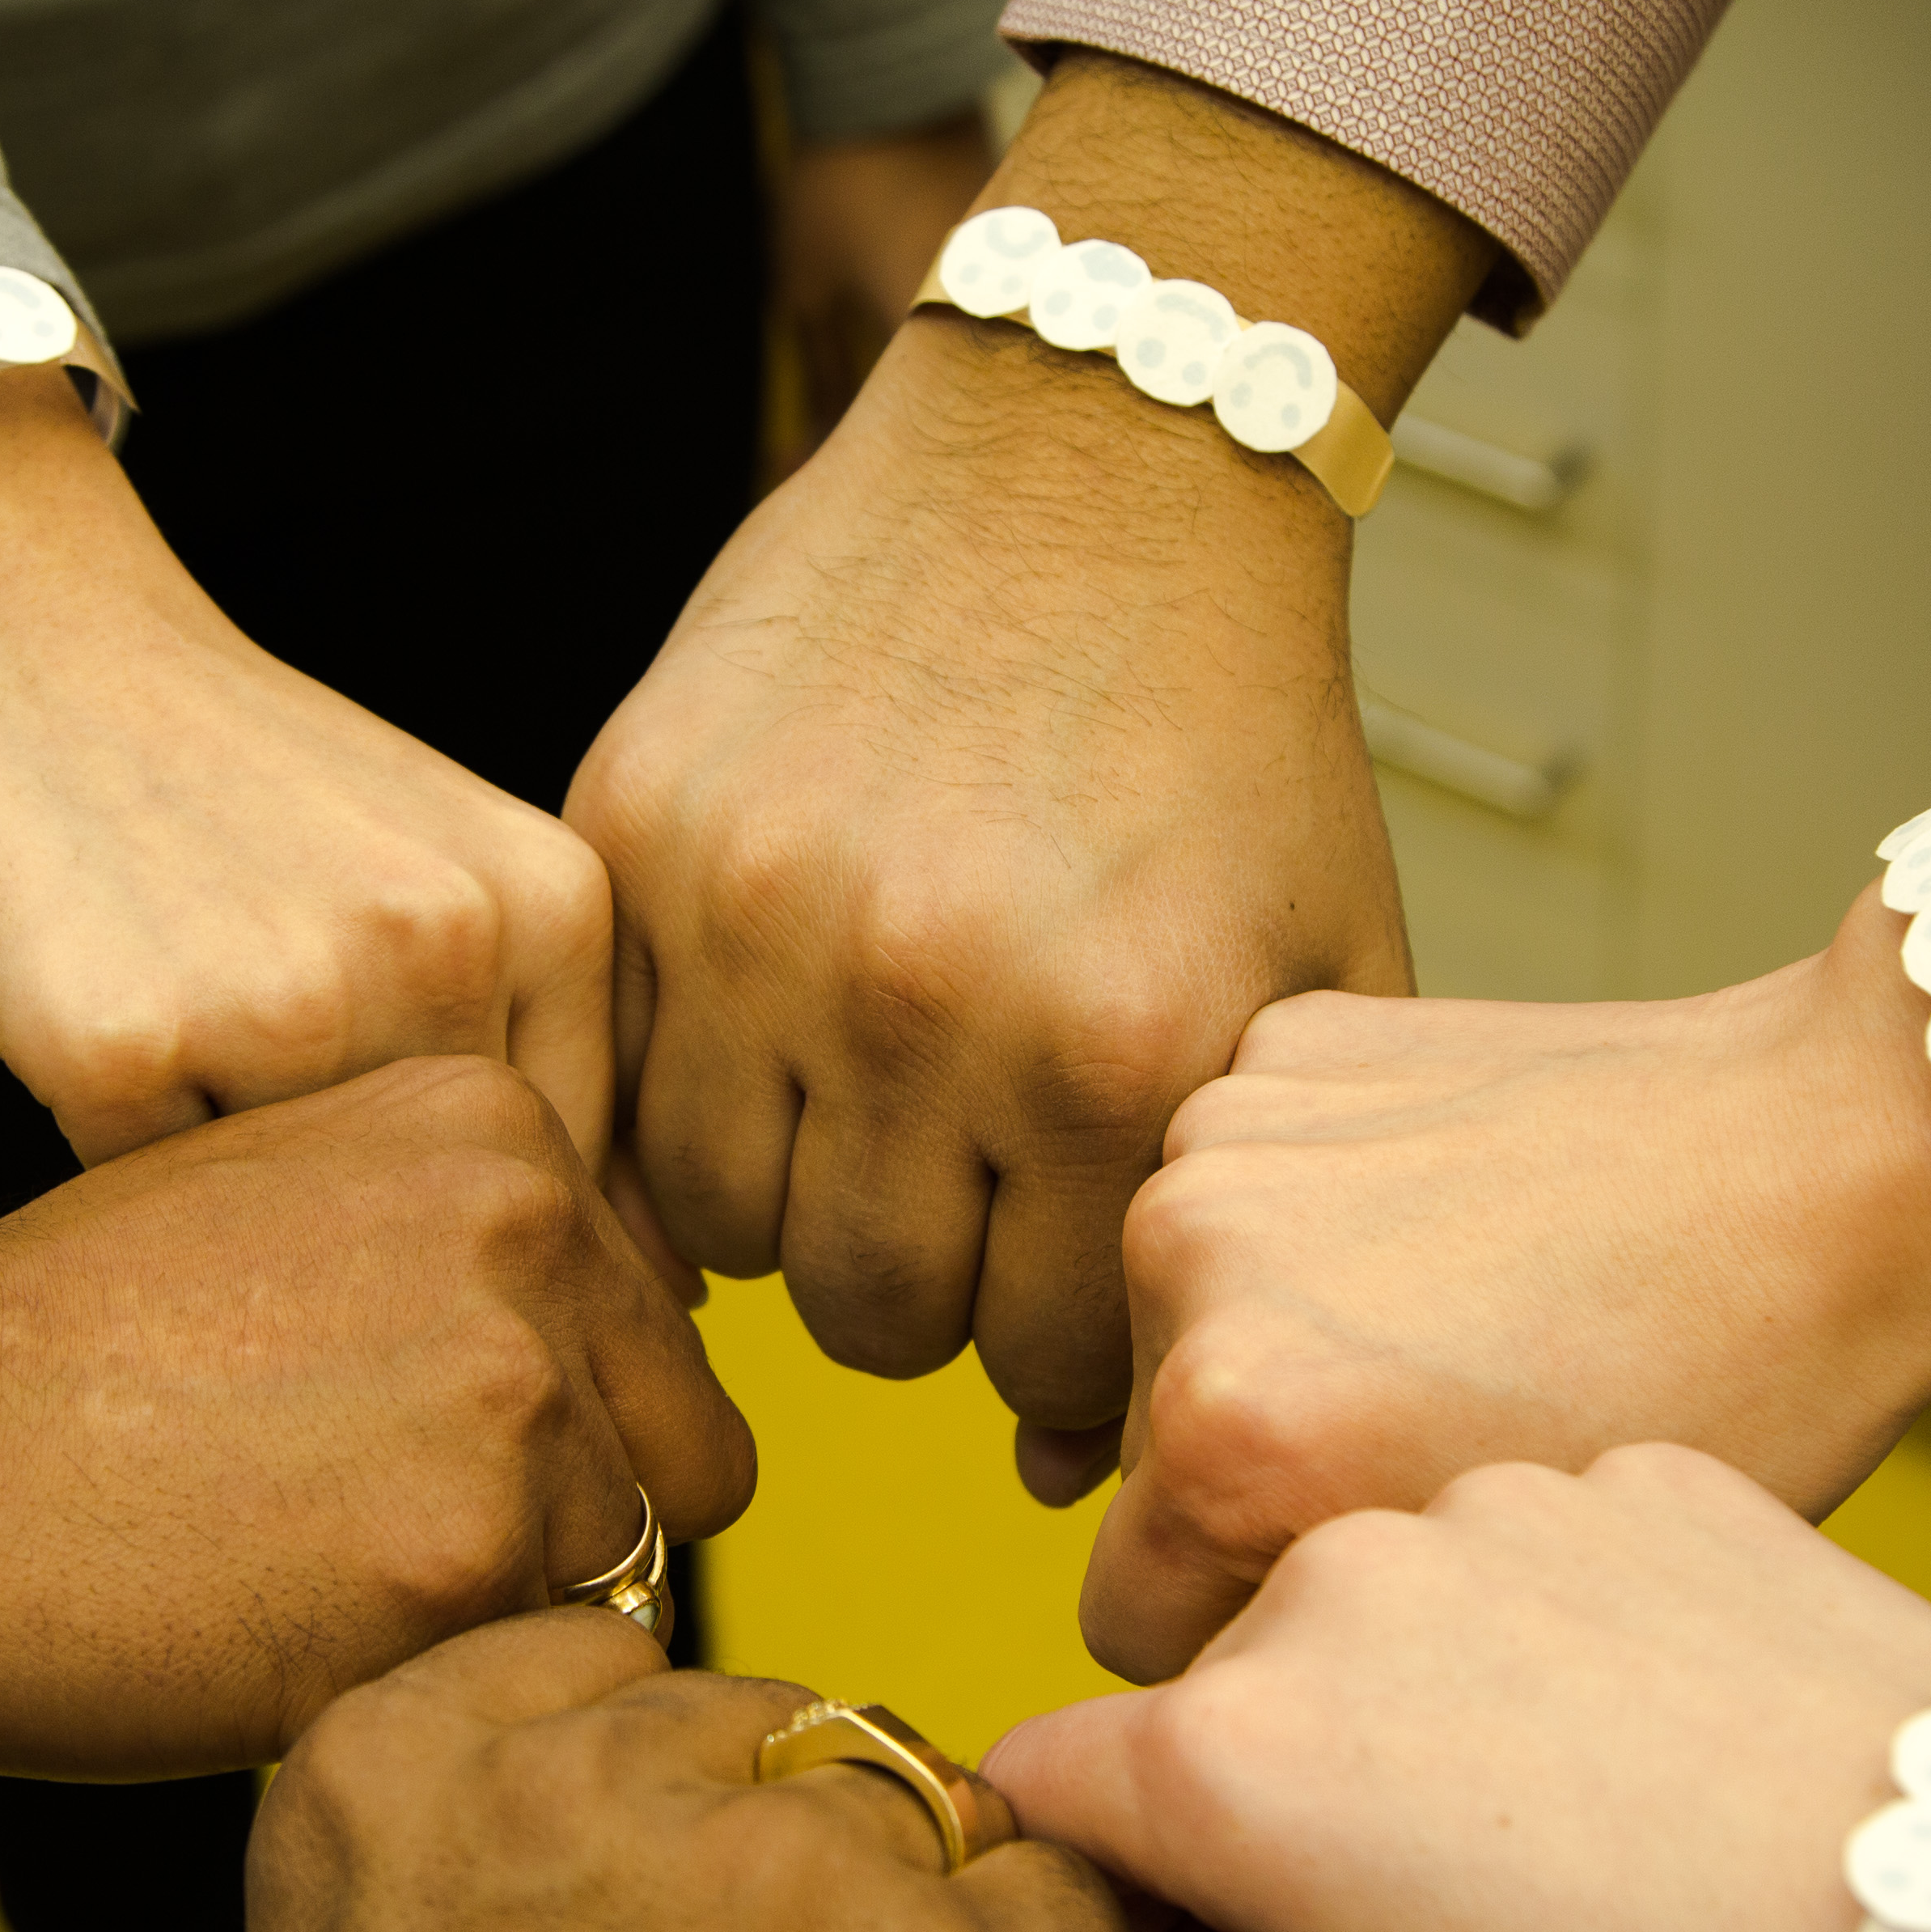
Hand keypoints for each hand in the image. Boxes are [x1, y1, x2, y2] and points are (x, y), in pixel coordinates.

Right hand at [0, 345, 618, 1166]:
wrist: (14, 628)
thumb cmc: (232, 777)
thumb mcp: (439, 868)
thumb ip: (540, 1039)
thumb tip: (659, 1292)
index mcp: (551, 905)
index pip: (582, 1173)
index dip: (486, 1210)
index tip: (408, 1167)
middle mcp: (444, 949)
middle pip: (442, 1210)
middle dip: (366, 1217)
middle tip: (263, 1108)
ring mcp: (283, 994)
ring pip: (300, 1224)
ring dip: (248, 1198)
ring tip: (193, 1061)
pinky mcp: (117, 1039)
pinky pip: (148, 1204)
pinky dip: (124, 1165)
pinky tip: (103, 1044)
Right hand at [0, 1059, 753, 1774]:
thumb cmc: (62, 1350)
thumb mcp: (295, 1198)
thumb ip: (476, 1252)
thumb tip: (644, 1386)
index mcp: (499, 1116)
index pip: (653, 1335)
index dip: (548, 1425)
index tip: (392, 1445)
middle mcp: (534, 1227)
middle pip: (677, 1460)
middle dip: (555, 1525)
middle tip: (351, 1531)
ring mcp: (508, 1390)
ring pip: (612, 1583)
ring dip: (488, 1615)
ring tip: (297, 1573)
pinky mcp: (458, 1560)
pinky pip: (529, 1677)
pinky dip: (428, 1687)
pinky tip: (275, 1633)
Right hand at [221, 1611, 1132, 1931]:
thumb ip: (479, 1842)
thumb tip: (635, 1759)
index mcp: (389, 1769)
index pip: (602, 1662)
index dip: (657, 1792)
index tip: (649, 1910)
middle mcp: (577, 1779)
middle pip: (768, 1725)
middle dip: (784, 1858)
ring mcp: (784, 1864)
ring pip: (917, 1803)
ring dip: (911, 1928)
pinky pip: (1057, 1900)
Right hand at [577, 59, 1486, 1471]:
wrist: (1095, 459)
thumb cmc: (1224, 738)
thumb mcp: (1309, 978)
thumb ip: (1216, 1224)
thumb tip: (1070, 1472)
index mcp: (1116, 1043)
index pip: (1051, 1361)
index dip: (1067, 1355)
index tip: (1069, 1286)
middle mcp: (928, 995)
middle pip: (879, 1327)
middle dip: (932, 1300)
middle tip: (964, 1203)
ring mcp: (760, 913)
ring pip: (728, 1236)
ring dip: (802, 1210)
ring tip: (868, 1121)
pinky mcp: (639, 834)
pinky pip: (622, 1088)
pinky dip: (691, 1103)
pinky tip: (772, 1048)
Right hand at [995, 1446, 1930, 1931]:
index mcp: (1229, 1755)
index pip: (1043, 1795)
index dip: (1121, 1906)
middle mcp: (1327, 1579)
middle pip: (1216, 1700)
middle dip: (1279, 1810)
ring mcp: (1492, 1505)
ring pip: (1378, 1619)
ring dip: (1423, 1719)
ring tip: (1595, 1851)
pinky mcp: (1636, 1474)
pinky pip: (1529, 1561)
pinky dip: (1565, 1648)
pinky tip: (1679, 1759)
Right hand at [1080, 899, 1930, 1679]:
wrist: (1843, 1154)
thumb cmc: (1733, 1395)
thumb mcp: (1514, 1596)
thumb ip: (1327, 1641)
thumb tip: (1217, 1670)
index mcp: (1230, 1434)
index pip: (1129, 1622)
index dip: (1249, 1637)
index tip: (1366, 1597)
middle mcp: (1188, 1270)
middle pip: (1150, 1459)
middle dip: (1258, 1472)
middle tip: (1429, 1445)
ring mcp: (1226, 1133)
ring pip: (1185, 1314)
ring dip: (1278, 1332)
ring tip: (1460, 1322)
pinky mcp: (1282, 1043)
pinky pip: (1246, 1182)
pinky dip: (1321, 1208)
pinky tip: (1462, 1216)